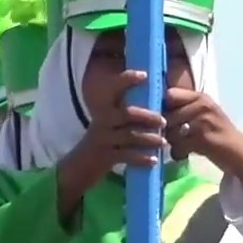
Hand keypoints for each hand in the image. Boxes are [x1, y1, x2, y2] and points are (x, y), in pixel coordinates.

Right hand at [55, 70, 163, 212]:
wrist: (77, 168)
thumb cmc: (99, 144)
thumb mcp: (107, 126)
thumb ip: (125, 117)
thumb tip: (153, 108)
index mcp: (103, 111)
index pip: (113, 90)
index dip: (127, 80)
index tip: (145, 75)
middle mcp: (102, 122)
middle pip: (127, 114)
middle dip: (147, 116)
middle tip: (163, 121)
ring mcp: (103, 140)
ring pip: (130, 136)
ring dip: (149, 139)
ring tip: (164, 142)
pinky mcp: (105, 157)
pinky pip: (127, 156)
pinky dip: (141, 159)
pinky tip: (153, 160)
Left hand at [163, 88, 242, 170]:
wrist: (239, 151)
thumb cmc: (217, 132)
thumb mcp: (203, 113)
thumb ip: (184, 108)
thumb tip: (154, 110)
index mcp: (201, 97)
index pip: (170, 94)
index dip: (163, 106)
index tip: (165, 118)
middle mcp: (202, 105)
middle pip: (167, 115)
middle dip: (166, 129)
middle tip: (172, 137)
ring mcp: (202, 121)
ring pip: (170, 131)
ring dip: (171, 142)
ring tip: (179, 145)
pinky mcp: (202, 139)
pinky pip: (177, 146)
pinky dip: (177, 153)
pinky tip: (183, 154)